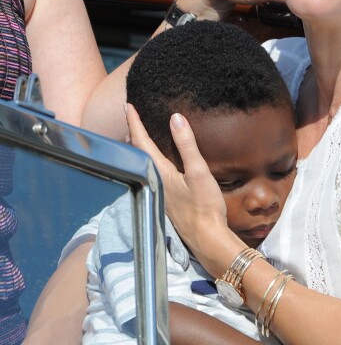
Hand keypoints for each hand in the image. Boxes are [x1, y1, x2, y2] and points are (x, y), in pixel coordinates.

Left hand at [126, 104, 238, 268]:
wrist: (207, 238)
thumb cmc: (204, 206)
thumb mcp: (199, 172)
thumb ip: (187, 145)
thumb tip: (175, 118)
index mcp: (160, 172)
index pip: (142, 142)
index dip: (134, 123)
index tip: (128, 106)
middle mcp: (155, 181)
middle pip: (138, 153)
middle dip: (133, 134)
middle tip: (130, 118)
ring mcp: (159, 192)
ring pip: (143, 163)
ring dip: (139, 147)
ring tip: (137, 136)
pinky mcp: (166, 200)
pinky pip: (151, 172)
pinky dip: (148, 159)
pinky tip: (156, 161)